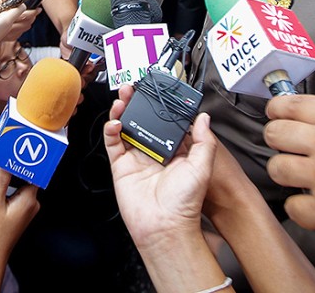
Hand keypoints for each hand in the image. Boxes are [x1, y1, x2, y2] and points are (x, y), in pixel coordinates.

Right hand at [0, 0, 38, 42]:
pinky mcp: (5, 38)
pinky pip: (18, 33)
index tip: (24, 0)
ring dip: (28, 21)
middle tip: (38, 9)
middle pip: (26, 19)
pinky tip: (21, 26)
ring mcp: (8, 34)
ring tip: (32, 16)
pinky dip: (22, 29)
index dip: (22, 3)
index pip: (20, 9)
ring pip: (24, 27)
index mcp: (5, 21)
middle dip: (32, 13)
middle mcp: (9, 28)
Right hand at [0, 169, 39, 259]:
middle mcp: (29, 204)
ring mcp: (23, 209)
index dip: (12, 166)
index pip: (26, 172)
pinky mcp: (16, 214)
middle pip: (14, 180)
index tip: (1, 163)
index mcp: (28, 199)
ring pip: (7, 190)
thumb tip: (5, 161)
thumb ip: (0, 179)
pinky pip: (6, 199)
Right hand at [104, 84, 214, 248]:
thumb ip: (204, 141)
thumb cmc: (185, 203)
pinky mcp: (121, 165)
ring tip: (122, 98)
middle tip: (134, 88)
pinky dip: (111, 130)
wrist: (164, 226)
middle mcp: (154, 152)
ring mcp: (136, 158)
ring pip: (125, 127)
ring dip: (122, 110)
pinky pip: (112, 143)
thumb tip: (204, 117)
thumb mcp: (202, 167)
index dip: (159, 105)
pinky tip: (115, 122)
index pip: (165, 121)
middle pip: (142, 120)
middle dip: (137, 102)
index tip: (156, 90)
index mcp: (173, 150)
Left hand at [264, 94, 314, 269]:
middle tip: (287, 150)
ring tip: (304, 179)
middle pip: (275, 135)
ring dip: (287, 175)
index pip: (291, 104)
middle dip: (277, 142)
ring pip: (277, 169)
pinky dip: (303, 210)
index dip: (277, 110)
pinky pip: (293, 207)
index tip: (275, 116)